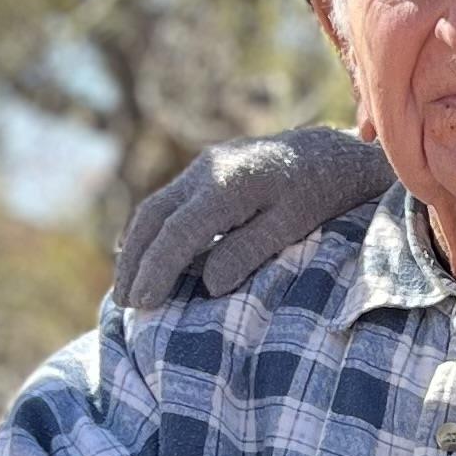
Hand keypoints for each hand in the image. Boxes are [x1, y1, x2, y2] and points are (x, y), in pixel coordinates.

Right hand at [115, 128, 392, 307]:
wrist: (330, 152)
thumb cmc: (319, 194)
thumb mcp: (293, 226)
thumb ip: (249, 251)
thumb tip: (209, 285)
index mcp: (230, 184)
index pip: (179, 231)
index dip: (157, 269)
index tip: (143, 304)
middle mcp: (207, 169)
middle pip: (154, 217)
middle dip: (135, 262)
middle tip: (125, 303)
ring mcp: (202, 165)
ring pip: (154, 207)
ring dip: (135, 247)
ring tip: (127, 288)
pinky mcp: (204, 169)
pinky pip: (165, 201)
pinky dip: (148, 230)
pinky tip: (137, 255)